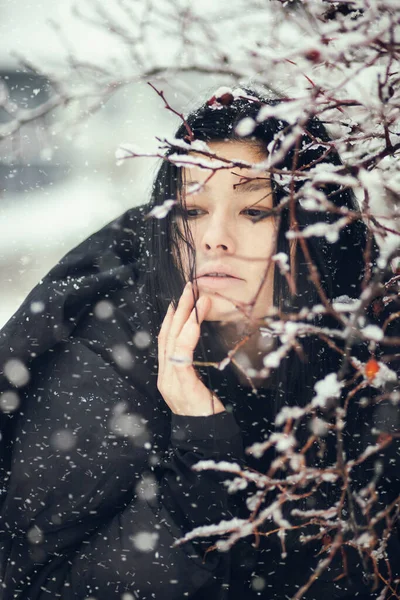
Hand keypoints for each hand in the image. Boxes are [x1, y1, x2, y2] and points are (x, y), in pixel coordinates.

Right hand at [157, 282, 225, 415]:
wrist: (204, 439)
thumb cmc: (205, 414)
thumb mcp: (198, 388)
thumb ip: (192, 370)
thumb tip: (196, 352)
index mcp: (167, 375)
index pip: (165, 341)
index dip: (171, 320)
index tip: (178, 301)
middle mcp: (164, 375)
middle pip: (167, 335)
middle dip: (177, 310)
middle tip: (187, 288)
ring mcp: (169, 379)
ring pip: (173, 340)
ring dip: (185, 316)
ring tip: (196, 297)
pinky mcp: (181, 383)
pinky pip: (182, 354)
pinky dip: (188, 334)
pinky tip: (196, 321)